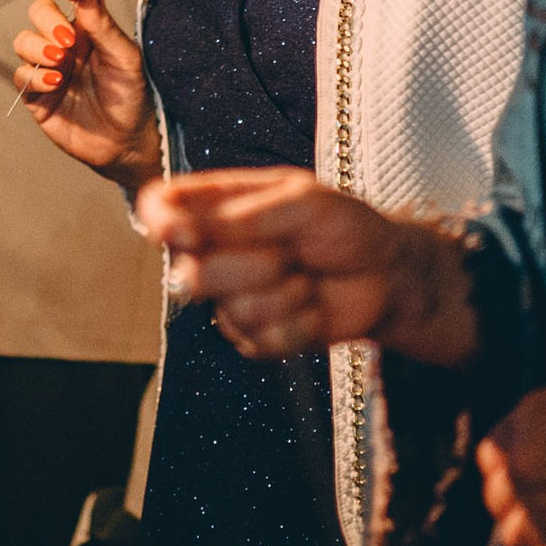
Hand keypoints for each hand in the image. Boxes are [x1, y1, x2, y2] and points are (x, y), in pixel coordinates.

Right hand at [12, 0, 160, 185]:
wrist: (127, 142)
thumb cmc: (131, 96)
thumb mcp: (123, 57)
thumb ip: (102, 24)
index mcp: (90, 28)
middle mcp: (65, 43)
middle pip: (39, 12)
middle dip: (47, 20)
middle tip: (67, 41)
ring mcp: (49, 68)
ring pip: (23, 41)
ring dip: (38, 48)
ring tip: (61, 63)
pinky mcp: (37, 95)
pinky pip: (21, 76)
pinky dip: (36, 76)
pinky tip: (57, 84)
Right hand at [136, 171, 479, 367]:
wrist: (387, 275)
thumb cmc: (345, 225)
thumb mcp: (300, 203)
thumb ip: (238, 218)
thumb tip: (175, 229)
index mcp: (216, 206)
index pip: (158, 207)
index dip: (160, 222)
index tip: (187, 232)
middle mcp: (214, 252)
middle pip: (191, 274)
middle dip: (252, 266)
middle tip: (289, 251)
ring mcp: (231, 299)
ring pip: (231, 311)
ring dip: (285, 295)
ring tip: (307, 277)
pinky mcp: (254, 339)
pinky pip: (259, 342)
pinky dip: (299, 324)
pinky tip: (314, 307)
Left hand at [477, 369, 545, 545]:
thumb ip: (538, 426)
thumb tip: (522, 453)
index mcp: (519, 427)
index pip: (489, 460)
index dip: (513, 469)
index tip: (537, 474)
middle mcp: (518, 471)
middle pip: (496, 503)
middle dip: (520, 506)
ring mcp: (538, 512)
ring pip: (513, 542)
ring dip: (537, 539)